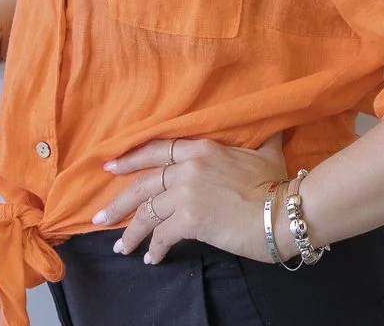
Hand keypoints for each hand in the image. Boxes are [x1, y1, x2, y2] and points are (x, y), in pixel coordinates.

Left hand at [92, 133, 288, 264]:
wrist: (283, 211)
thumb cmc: (276, 184)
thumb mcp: (265, 153)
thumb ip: (259, 139)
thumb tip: (275, 124)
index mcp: (201, 148)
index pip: (156, 149)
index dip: (130, 158)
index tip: (110, 166)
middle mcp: (188, 167)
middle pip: (143, 184)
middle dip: (118, 203)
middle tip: (100, 217)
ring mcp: (186, 192)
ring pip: (147, 212)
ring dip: (131, 233)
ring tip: (120, 247)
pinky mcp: (190, 219)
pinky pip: (162, 236)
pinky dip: (154, 249)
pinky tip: (151, 258)